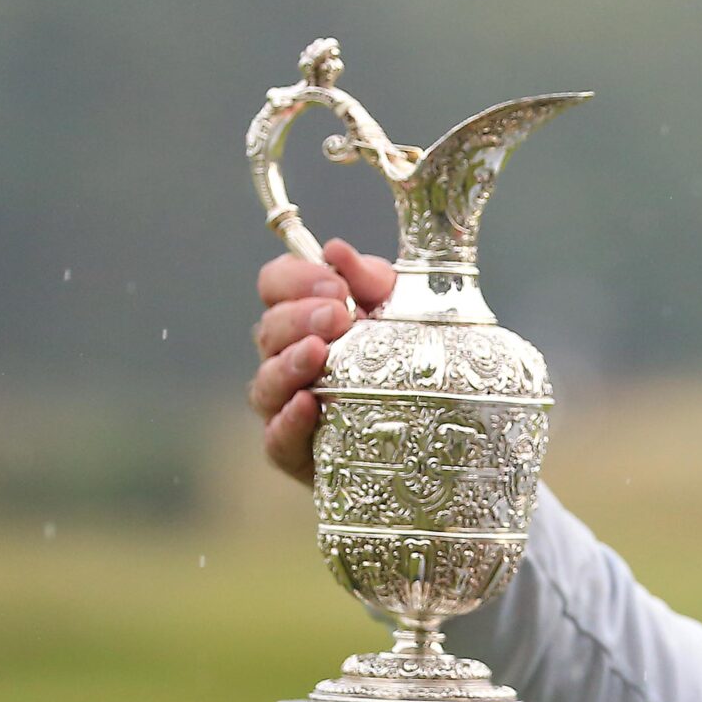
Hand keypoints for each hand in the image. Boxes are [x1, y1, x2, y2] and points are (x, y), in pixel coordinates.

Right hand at [246, 238, 396, 480]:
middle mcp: (286, 357)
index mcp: (304, 315)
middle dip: (299, 318)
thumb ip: (374, 280)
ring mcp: (286, 405)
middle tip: (338, 316)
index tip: (336, 285)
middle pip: (269, 329)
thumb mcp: (403, 312)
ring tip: (318, 353)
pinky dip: (289, 421)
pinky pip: (278, 438)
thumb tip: (336, 251)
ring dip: (289, 364)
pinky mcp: (295, 451)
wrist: (435, 433)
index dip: (296, 279)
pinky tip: (309, 405)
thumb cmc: (410, 362)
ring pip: (266, 382)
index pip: (275, 284)